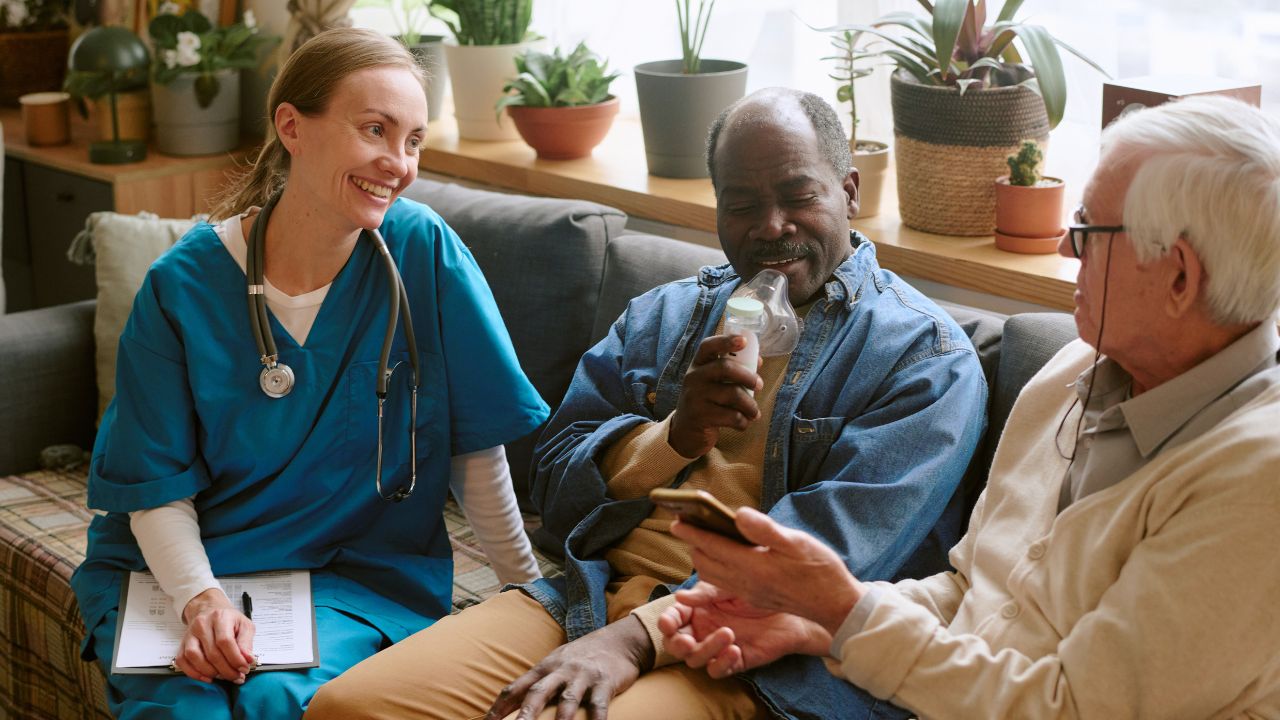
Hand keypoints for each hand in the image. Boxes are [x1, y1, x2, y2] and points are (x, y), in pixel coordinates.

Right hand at [172, 588, 255, 683]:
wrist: (209, 609)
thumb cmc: (228, 619)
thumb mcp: (244, 625)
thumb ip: (247, 642)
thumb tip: (248, 659)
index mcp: (220, 617)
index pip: (225, 641)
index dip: (235, 659)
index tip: (244, 668)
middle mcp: (202, 625)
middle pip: (212, 653)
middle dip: (226, 670)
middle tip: (236, 676)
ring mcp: (190, 634)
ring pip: (194, 657)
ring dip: (210, 672)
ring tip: (223, 676)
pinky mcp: (182, 644)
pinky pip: (182, 661)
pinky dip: (194, 673)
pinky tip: (207, 677)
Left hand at [486, 615, 651, 719]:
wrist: (619, 641)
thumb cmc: (581, 657)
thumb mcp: (556, 663)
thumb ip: (537, 682)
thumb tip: (510, 704)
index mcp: (544, 667)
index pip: (517, 687)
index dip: (500, 706)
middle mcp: (561, 670)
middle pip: (538, 693)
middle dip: (525, 714)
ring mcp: (583, 676)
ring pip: (567, 699)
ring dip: (560, 718)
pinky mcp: (605, 682)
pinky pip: (599, 704)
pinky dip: (596, 719)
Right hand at [658, 583, 830, 678]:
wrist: (791, 604)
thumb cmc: (759, 589)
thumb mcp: (729, 584)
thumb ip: (705, 593)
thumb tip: (679, 597)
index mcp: (697, 608)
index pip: (672, 618)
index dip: (666, 622)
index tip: (668, 623)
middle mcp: (703, 629)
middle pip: (676, 644)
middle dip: (677, 644)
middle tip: (688, 641)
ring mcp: (717, 646)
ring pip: (696, 659)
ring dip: (706, 649)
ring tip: (728, 633)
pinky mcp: (735, 660)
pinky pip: (718, 671)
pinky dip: (722, 663)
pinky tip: (735, 650)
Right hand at [668, 334, 762, 457]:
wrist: (685, 431)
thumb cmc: (706, 402)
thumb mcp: (713, 383)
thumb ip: (733, 371)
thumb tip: (758, 360)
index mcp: (698, 365)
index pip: (708, 346)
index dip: (726, 341)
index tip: (743, 341)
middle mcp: (693, 377)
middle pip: (725, 368)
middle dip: (748, 376)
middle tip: (760, 385)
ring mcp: (694, 397)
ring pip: (732, 394)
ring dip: (750, 405)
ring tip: (755, 413)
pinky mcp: (700, 417)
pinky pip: (731, 416)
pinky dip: (743, 421)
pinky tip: (743, 423)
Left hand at [671, 508, 864, 634]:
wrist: (834, 604)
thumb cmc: (819, 569)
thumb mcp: (797, 542)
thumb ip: (765, 530)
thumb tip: (738, 515)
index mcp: (753, 566)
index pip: (712, 546)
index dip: (692, 532)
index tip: (676, 520)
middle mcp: (745, 582)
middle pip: (705, 563)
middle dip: (693, 544)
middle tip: (685, 524)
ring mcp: (749, 593)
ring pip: (712, 576)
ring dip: (701, 557)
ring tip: (700, 538)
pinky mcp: (754, 597)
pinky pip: (723, 583)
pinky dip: (714, 568)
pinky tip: (721, 556)